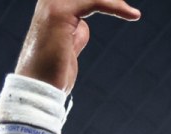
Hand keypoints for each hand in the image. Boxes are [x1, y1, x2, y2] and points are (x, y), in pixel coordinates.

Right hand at [16, 0, 140, 90]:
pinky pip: (93, 1)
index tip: (123, 7)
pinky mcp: (59, 13)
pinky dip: (114, 6)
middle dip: (108, 0)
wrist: (38, 88)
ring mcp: (52, 5)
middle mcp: (49, 2)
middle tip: (128, 10)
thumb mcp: (67, 49)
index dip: (104, 0)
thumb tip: (83, 27)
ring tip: (131, 13)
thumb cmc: (52, 75)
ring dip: (113, 2)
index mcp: (52, 8)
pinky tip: (132, 15)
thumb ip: (75, 34)